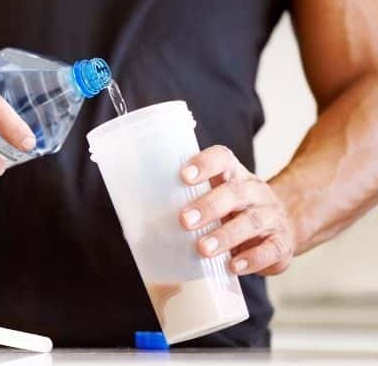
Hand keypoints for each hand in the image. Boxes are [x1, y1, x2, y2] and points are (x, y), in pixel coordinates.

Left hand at [178, 145, 295, 275]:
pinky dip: (252, 259)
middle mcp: (255, 192)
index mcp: (235, 175)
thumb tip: (144, 219)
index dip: (205, 164)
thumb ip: (189, 200)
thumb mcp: (216, 197)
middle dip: (208, 207)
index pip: (222, 159)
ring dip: (225, 236)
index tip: (184, 176)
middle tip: (184, 221)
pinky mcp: (282, 243)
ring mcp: (272, 217)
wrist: (282, 225)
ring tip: (203, 249)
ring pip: (251, 222)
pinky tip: (234, 266)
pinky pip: (271, 249)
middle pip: (234, 194)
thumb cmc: (234, 211)